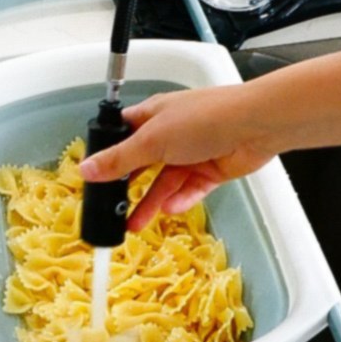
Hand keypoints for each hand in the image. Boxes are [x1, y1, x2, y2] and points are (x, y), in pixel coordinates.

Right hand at [79, 84, 276, 230]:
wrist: (255, 126)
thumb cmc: (202, 119)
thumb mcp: (151, 140)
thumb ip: (118, 159)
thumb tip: (85, 169)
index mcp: (152, 115)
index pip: (122, 135)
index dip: (108, 155)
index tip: (94, 178)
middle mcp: (171, 133)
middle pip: (142, 164)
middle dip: (128, 187)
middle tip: (111, 210)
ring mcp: (192, 152)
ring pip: (164, 182)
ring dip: (151, 202)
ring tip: (133, 225)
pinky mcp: (211, 170)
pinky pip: (190, 190)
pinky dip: (181, 200)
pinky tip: (170, 209)